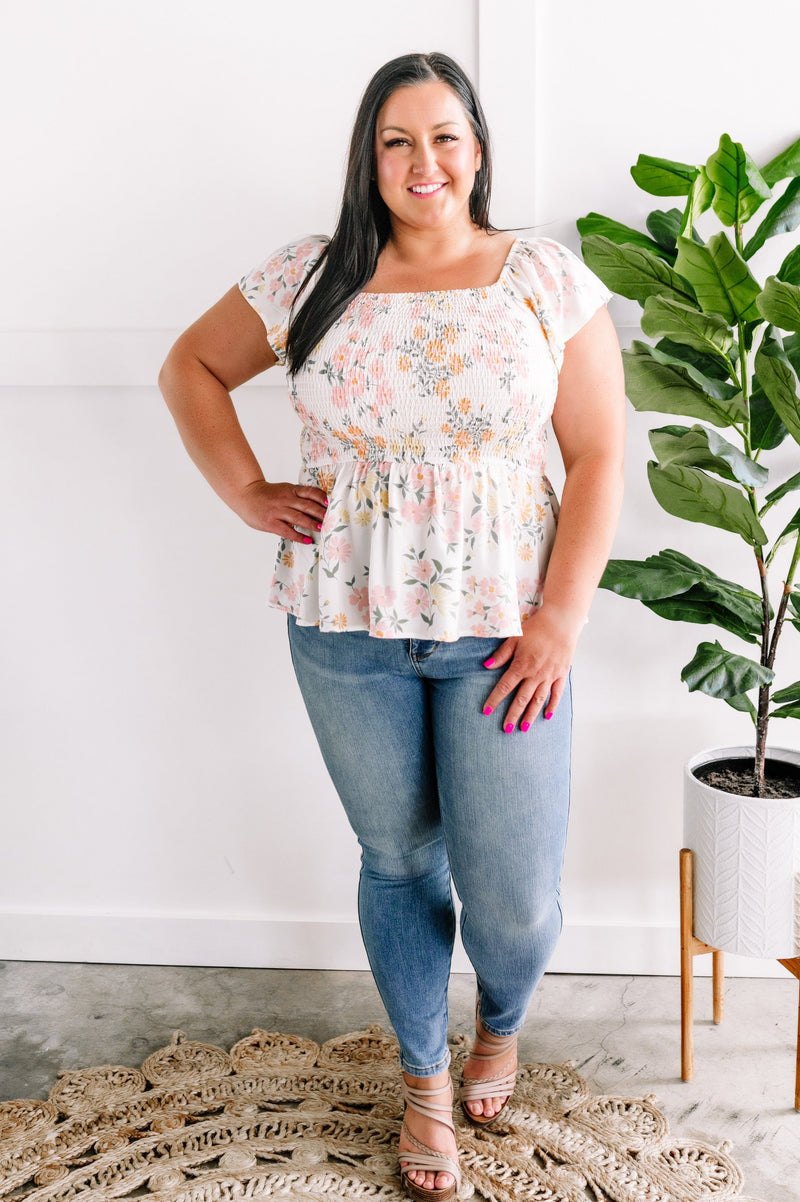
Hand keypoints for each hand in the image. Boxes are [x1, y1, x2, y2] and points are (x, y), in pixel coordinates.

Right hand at [236, 479, 328, 541]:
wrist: (245, 494)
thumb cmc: (267, 495)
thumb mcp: (284, 490)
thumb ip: (297, 496)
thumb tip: (318, 506)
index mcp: (291, 490)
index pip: (310, 492)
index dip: (321, 498)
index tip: (331, 504)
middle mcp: (285, 499)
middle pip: (307, 506)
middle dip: (321, 513)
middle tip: (333, 520)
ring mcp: (277, 511)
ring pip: (299, 518)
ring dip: (312, 524)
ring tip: (323, 529)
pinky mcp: (270, 523)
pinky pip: (287, 531)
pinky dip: (298, 536)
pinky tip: (307, 540)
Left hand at [482, 606, 583, 731]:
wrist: (561, 621)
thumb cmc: (537, 627)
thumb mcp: (515, 637)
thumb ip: (501, 654)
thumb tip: (486, 666)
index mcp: (521, 666)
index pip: (504, 687)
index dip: (494, 700)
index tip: (486, 712)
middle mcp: (535, 674)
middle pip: (521, 699)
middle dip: (512, 715)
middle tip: (506, 730)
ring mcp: (549, 676)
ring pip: (538, 700)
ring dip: (530, 715)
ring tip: (524, 728)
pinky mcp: (561, 674)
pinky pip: (556, 694)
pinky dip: (552, 706)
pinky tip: (547, 716)